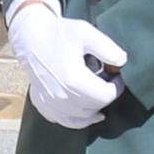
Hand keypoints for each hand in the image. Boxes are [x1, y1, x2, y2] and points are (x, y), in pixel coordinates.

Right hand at [5, 0, 125, 129]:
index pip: (107, 96)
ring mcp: (51, 104)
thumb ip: (108, 48)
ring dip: (94, 105)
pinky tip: (87, 111)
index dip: (117, 87)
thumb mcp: (87, 32)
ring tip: (95, 88)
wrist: (31, 38)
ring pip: (83, 116)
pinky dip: (79, 119)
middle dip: (105, 94)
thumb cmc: (59, 33)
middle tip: (105, 78)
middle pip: (96, 106)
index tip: (117, 75)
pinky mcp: (44, 105)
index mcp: (74, 80)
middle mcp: (62, 97)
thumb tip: (122, 62)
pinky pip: (66, 121)